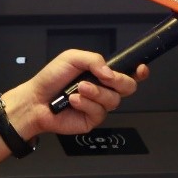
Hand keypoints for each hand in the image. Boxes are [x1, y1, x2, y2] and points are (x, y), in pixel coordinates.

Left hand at [11, 49, 146, 137]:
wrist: (36, 100)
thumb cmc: (51, 79)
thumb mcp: (72, 58)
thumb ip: (95, 60)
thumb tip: (110, 72)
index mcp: (101, 73)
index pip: (127, 71)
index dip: (138, 71)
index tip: (141, 68)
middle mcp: (103, 89)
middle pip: (128, 87)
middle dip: (118, 81)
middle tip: (104, 78)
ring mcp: (99, 105)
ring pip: (113, 100)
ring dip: (96, 92)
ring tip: (78, 89)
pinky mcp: (92, 119)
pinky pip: (99, 112)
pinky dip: (85, 104)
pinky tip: (73, 101)